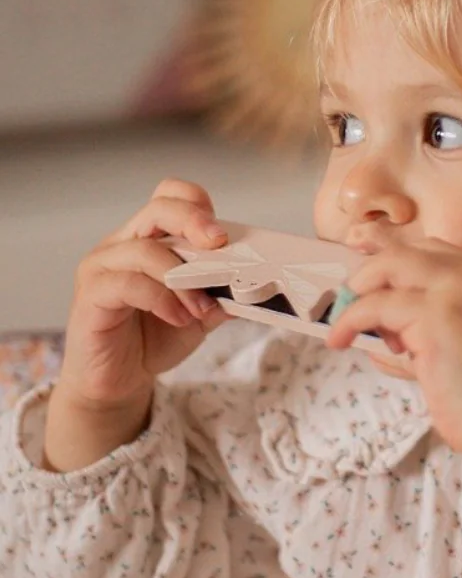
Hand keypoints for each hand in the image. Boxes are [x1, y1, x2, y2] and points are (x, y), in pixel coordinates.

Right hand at [55, 179, 231, 416]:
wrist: (118, 380)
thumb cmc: (152, 338)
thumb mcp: (199, 314)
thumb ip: (221, 295)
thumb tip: (254, 285)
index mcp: (148, 239)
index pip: (170, 197)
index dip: (198, 208)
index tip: (224, 235)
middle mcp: (122, 244)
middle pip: (158, 209)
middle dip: (194, 222)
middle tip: (219, 245)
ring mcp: (102, 267)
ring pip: (144, 249)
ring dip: (183, 278)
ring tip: (201, 308)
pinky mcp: (90, 295)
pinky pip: (127, 283)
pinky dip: (160, 298)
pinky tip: (178, 317)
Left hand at [324, 238, 461, 492]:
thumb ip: (428, 330)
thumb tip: (378, 332)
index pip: (434, 251)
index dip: (397, 260)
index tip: (369, 278)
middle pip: (407, 251)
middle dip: (369, 269)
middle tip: (349, 296)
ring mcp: (457, 293)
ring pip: (387, 269)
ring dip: (357, 297)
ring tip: (343, 327)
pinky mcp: (435, 319)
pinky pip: (376, 308)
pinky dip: (352, 321)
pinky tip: (342, 341)